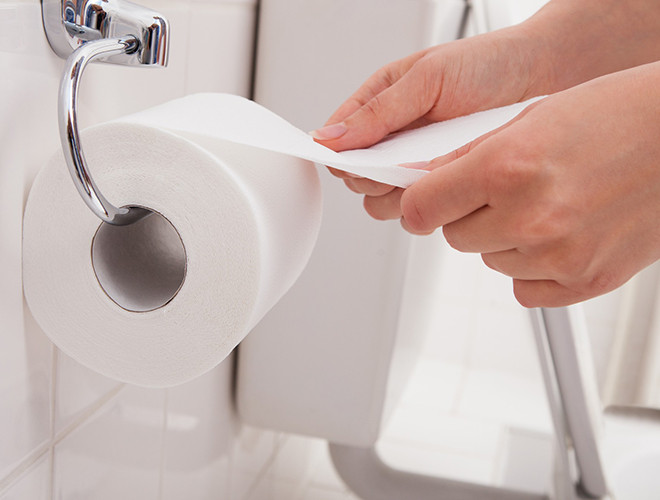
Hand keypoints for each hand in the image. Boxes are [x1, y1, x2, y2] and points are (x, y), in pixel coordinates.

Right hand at [310, 28, 541, 198]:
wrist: (543, 77)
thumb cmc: (488, 64)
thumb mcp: (428, 77)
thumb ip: (378, 111)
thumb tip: (330, 136)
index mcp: (379, 104)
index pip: (338, 143)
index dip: (344, 157)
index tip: (364, 160)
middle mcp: (394, 138)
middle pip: (358, 180)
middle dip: (376, 179)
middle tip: (404, 164)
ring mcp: (417, 164)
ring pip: (386, 201)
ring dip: (403, 194)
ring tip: (432, 169)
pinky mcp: (443, 183)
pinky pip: (422, 207)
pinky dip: (432, 200)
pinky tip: (451, 178)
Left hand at [387, 64, 659, 306]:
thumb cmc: (619, 116)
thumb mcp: (531, 119)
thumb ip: (471, 158)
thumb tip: (426, 184)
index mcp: (507, 167)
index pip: (420, 209)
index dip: (419, 204)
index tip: (425, 203)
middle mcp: (529, 217)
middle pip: (455, 237)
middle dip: (467, 216)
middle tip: (502, 192)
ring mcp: (559, 255)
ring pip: (490, 261)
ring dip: (504, 240)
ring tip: (546, 205)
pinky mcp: (585, 281)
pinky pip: (525, 289)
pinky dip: (533, 268)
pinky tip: (560, 235)